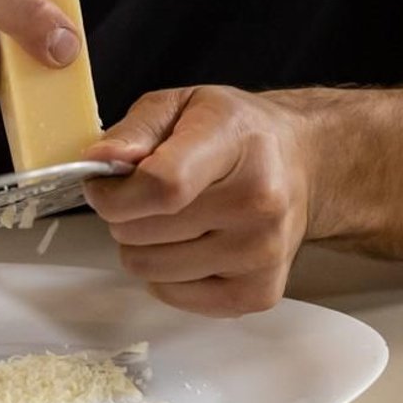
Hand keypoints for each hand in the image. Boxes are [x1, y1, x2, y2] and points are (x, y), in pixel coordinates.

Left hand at [83, 87, 311, 317]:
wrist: (302, 164)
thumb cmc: (236, 134)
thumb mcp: (182, 106)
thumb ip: (135, 130)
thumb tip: (101, 160)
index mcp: (234, 145)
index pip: (162, 187)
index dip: (115, 195)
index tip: (104, 188)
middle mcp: (257, 203)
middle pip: (144, 233)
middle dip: (125, 216)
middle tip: (146, 199)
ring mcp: (262, 253)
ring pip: (150, 269)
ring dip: (144, 247)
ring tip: (172, 221)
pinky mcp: (259, 292)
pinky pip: (174, 296)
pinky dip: (168, 276)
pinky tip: (191, 246)